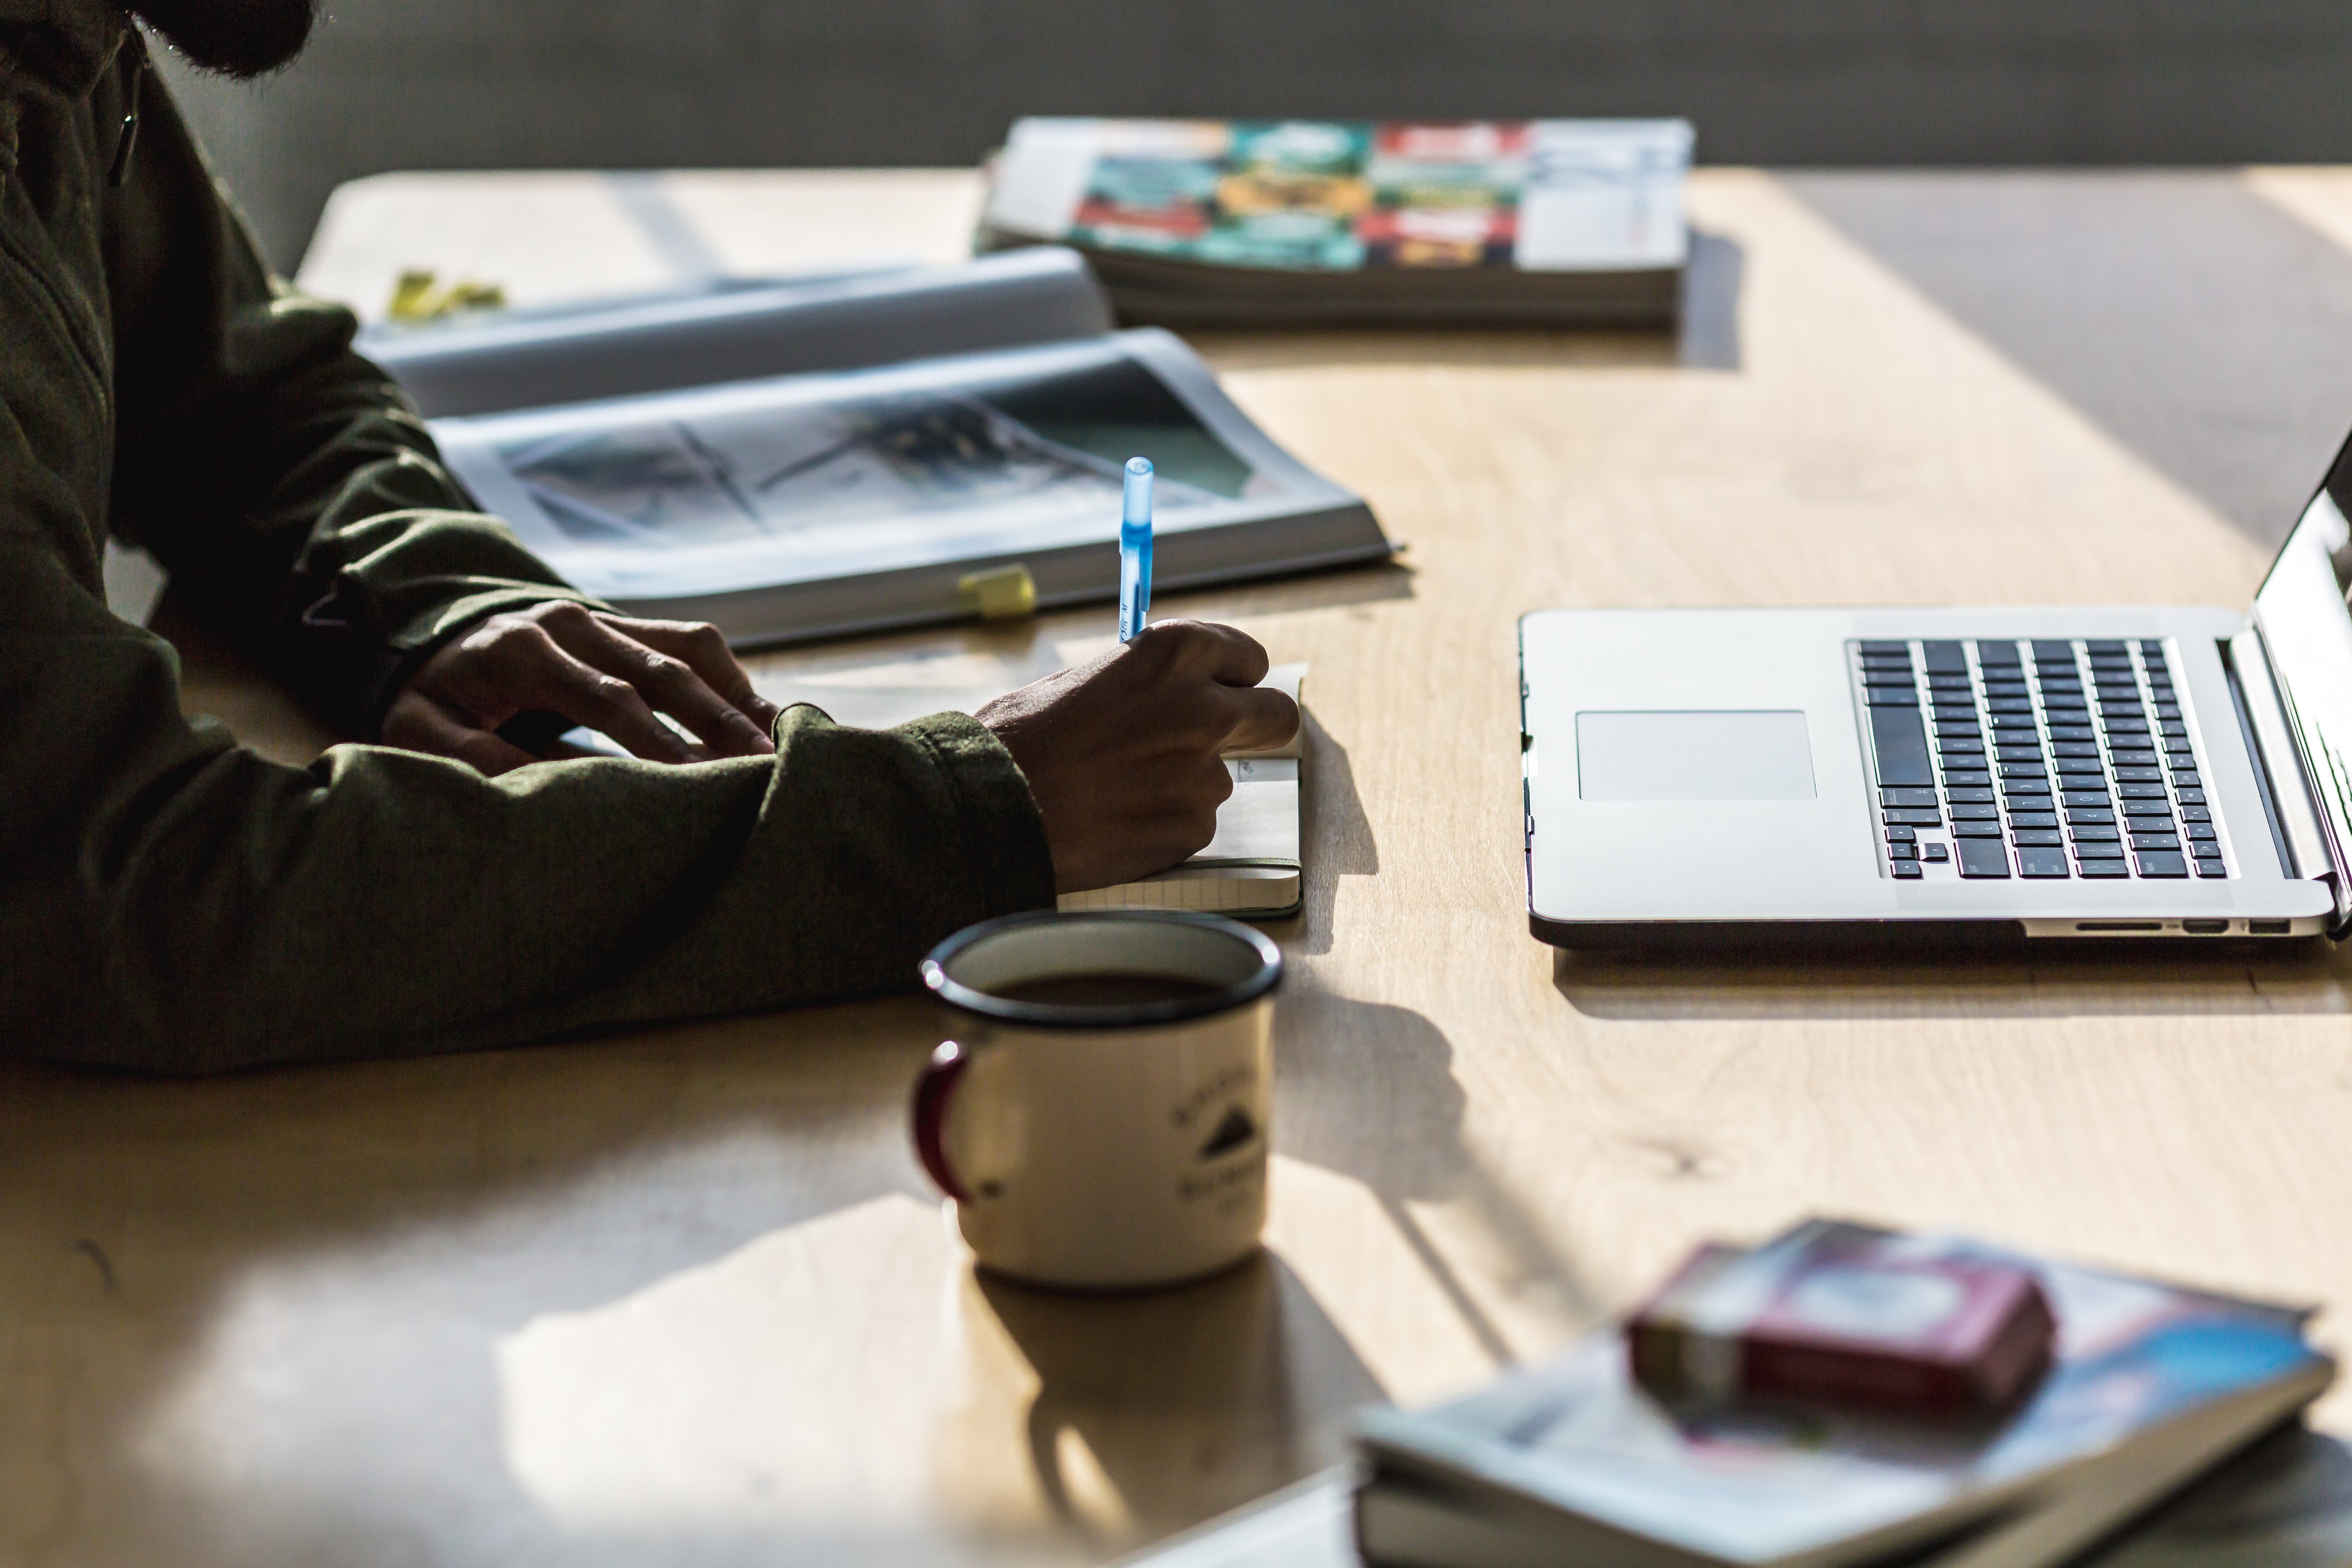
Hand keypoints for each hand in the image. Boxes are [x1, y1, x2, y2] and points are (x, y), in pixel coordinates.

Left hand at [381, 601, 781, 775]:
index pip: (606, 697)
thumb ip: (475, 759)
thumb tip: (545, 792)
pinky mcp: (623, 623)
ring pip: (685, 647)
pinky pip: (688, 640)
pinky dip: (728, 675)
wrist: (427, 639)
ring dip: (734, 694)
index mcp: (520, 650)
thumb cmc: (428, 698)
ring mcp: (600, 617)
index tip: (694, 782)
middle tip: (759, 763)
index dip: (654, 740)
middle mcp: (568, 622)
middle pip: (660, 668)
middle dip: (714, 718)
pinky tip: (757, 714)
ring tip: (774, 740)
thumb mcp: (421, 731)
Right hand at [978, 621, 1298, 892]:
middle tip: (1220, 741)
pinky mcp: (1193, 828)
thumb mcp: (1087, 680)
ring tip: (1116, 789)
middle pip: (1276, 716)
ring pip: (1219, 778)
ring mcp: (1204, 773)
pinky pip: (1193, 824)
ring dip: (1183, 784)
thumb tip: (1173, 694)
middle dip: (1255, 727)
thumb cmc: (1020, 736)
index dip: (1231, 678)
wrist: (989, 806)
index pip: (1250, 658)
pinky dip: (1162, 825)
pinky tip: (1114, 820)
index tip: (1218, 690)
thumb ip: (1147, 684)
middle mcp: (1205, 707)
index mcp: (1176, 652)